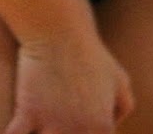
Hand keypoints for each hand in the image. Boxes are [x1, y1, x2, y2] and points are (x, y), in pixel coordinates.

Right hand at [5, 14, 133, 133]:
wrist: (59, 29)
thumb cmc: (90, 52)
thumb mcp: (119, 79)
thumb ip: (123, 107)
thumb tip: (114, 124)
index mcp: (102, 128)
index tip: (72, 133)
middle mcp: (79, 132)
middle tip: (55, 133)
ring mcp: (53, 124)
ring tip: (39, 133)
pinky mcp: (28, 113)